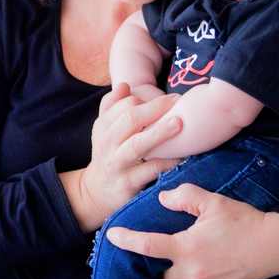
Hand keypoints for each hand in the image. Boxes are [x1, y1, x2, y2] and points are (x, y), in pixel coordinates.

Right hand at [61, 83, 183, 233]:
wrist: (96, 193)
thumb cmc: (107, 155)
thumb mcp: (103, 131)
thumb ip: (112, 106)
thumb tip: (125, 85)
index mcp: (103, 127)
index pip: (124, 105)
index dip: (147, 100)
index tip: (170, 99)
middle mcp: (108, 143)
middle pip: (130, 119)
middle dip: (156, 108)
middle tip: (178, 102)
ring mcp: (118, 164)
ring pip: (138, 144)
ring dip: (160, 132)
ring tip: (179, 123)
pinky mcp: (129, 182)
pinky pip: (151, 170)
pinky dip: (168, 161)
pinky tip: (182, 155)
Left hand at [104, 183, 278, 278]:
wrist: (278, 245)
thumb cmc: (245, 221)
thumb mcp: (213, 202)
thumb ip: (184, 197)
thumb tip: (163, 199)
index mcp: (188, 249)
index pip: (147, 247)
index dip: (126, 241)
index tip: (111, 236)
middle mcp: (193, 272)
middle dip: (151, 269)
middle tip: (148, 254)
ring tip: (169, 263)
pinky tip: (192, 269)